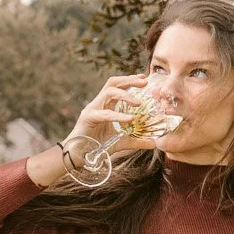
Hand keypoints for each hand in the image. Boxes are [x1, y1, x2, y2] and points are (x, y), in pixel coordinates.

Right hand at [28, 74, 152, 187]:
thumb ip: (137, 141)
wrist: (80, 156)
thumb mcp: (122, 142)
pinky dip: (118, 115)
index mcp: (105, 105)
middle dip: (129, 80)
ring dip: (125, 95)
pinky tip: (130, 119)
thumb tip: (154, 144)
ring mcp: (92, 109)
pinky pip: (105, 113)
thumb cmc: (98, 146)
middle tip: (145, 82)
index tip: (144, 78)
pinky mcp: (88, 117)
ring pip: (109, 92)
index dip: (130, 80)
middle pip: (113, 83)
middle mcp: (98, 103)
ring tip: (139, 103)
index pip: (118, 86)